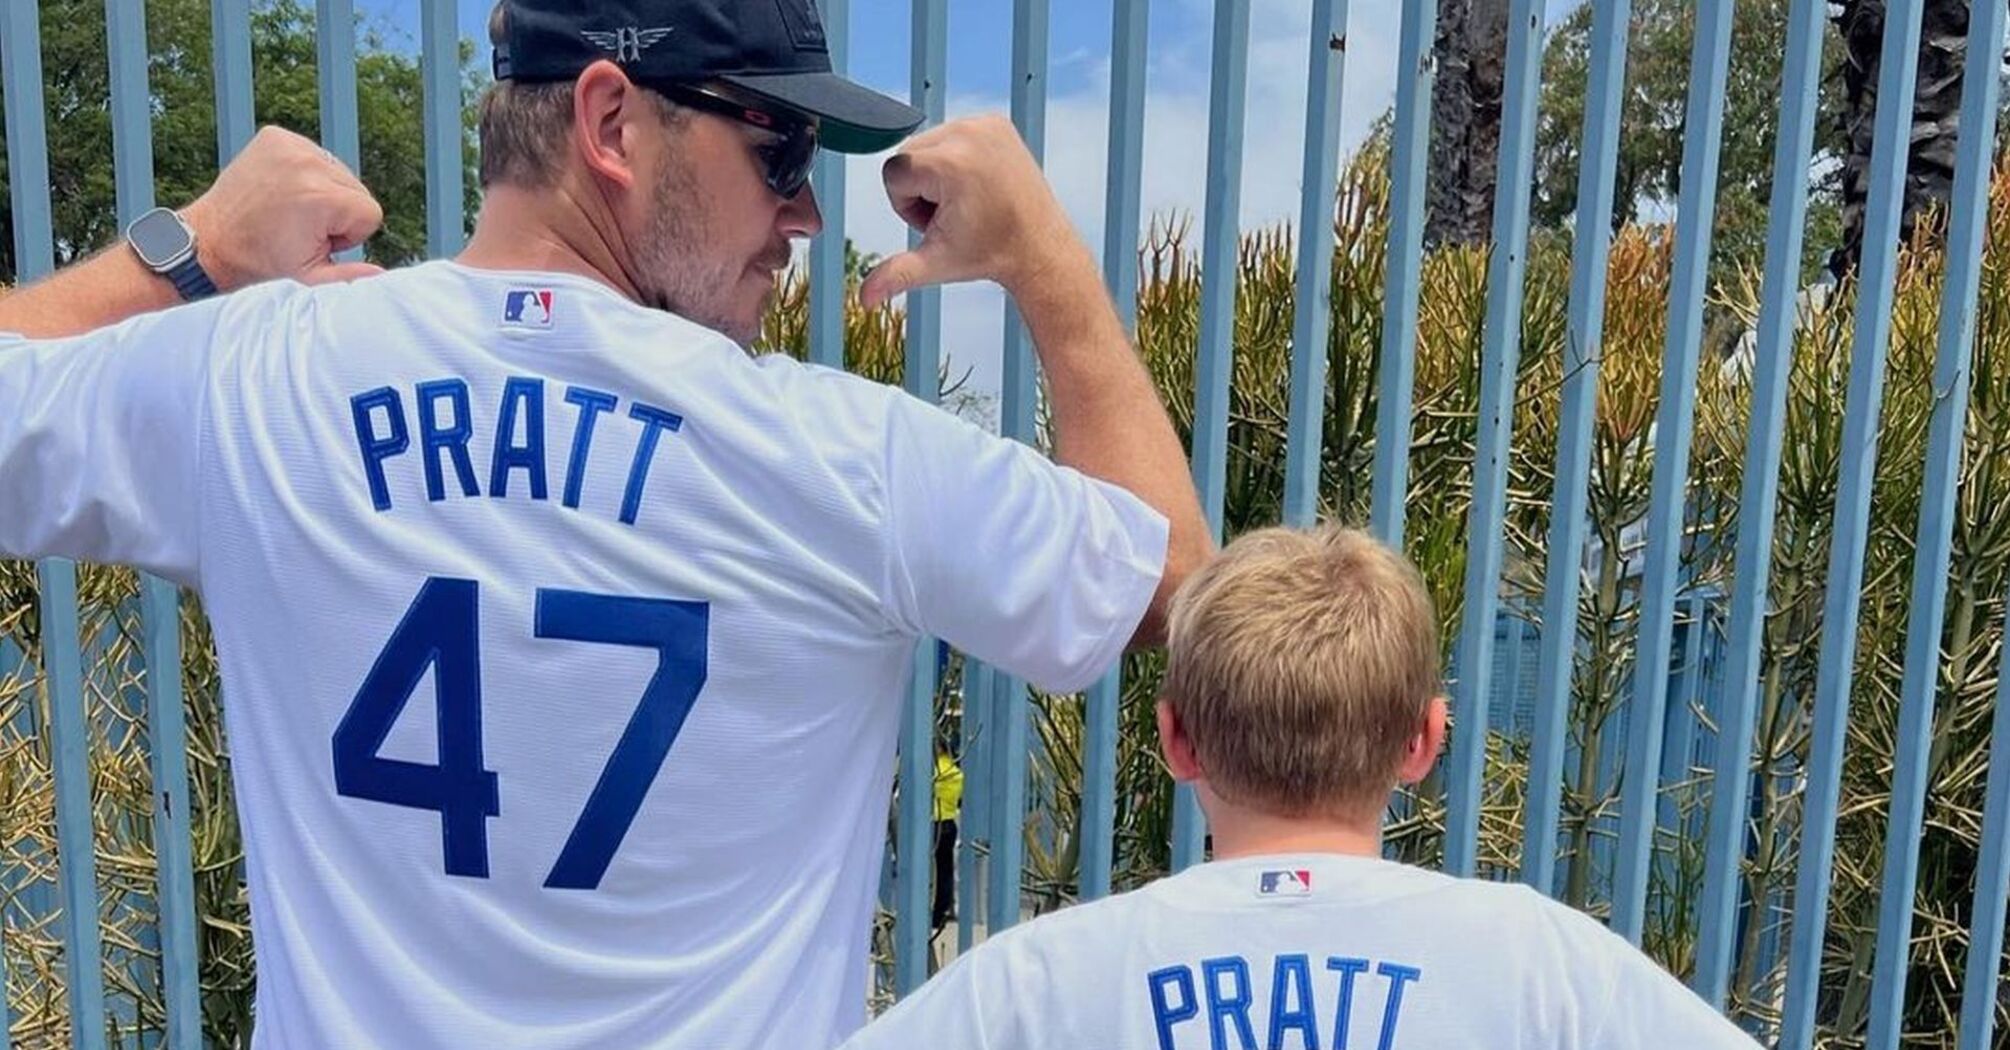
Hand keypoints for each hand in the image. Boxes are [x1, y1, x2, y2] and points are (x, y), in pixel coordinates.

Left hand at [181, 126, 385, 291]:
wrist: (210, 241)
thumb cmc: (259, 261)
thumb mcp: (310, 278)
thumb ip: (351, 276)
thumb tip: (381, 274)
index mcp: (320, 196)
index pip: (371, 212)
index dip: (347, 234)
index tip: (315, 239)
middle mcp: (308, 163)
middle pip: (357, 189)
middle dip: (336, 212)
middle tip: (300, 226)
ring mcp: (289, 144)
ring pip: (338, 172)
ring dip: (322, 191)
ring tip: (290, 209)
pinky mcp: (276, 136)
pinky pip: (314, 155)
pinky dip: (304, 174)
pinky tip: (283, 190)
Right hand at [859, 115, 1081, 307]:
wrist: (1039, 245)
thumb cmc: (989, 254)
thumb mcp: (936, 263)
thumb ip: (895, 274)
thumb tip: (864, 300)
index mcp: (950, 164)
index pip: (893, 173)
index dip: (908, 205)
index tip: (940, 221)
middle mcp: (967, 135)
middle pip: (906, 156)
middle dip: (921, 189)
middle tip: (955, 214)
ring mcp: (985, 124)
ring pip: (927, 144)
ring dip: (936, 174)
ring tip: (967, 200)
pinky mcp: (995, 122)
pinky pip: (952, 135)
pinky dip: (955, 159)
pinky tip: (978, 185)